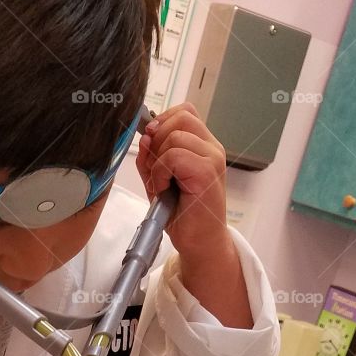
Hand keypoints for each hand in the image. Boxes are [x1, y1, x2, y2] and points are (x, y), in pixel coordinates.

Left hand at [135, 102, 251, 328]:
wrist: (200, 244)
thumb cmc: (183, 216)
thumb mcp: (159, 181)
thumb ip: (150, 158)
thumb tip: (143, 137)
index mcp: (204, 146)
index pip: (184, 112)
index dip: (162, 122)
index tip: (151, 146)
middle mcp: (212, 148)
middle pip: (180, 117)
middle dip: (157, 139)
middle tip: (155, 168)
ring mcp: (212, 159)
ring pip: (175, 136)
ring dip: (158, 160)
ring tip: (161, 183)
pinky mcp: (208, 173)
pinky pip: (175, 155)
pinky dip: (161, 171)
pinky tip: (164, 189)